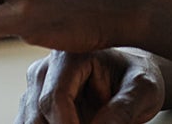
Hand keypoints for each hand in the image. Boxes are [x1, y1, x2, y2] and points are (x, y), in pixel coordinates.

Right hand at [19, 49, 164, 123]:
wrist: (131, 78)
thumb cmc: (137, 77)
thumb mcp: (143, 90)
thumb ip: (123, 110)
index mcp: (71, 55)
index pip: (55, 97)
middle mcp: (46, 68)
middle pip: (36, 115)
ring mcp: (36, 86)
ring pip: (28, 123)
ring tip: (89, 123)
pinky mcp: (34, 104)